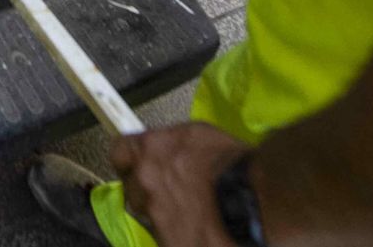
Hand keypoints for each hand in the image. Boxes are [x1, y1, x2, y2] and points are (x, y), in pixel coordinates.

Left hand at [110, 123, 249, 246]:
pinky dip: (174, 232)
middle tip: (171, 192)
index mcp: (149, 148)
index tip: (137, 164)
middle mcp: (144, 178)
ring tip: (187, 212)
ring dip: (160, 211)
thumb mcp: (197, 135)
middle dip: (146, 188)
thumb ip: (170, 141)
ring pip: (145, 212)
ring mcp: (153, 210)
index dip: (129, 159)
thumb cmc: (232, 161)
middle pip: (132, 185)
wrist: (253, 198)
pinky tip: (194, 228)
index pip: (119, 151)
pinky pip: (160, 233)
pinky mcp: (164, 237)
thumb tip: (162, 147)